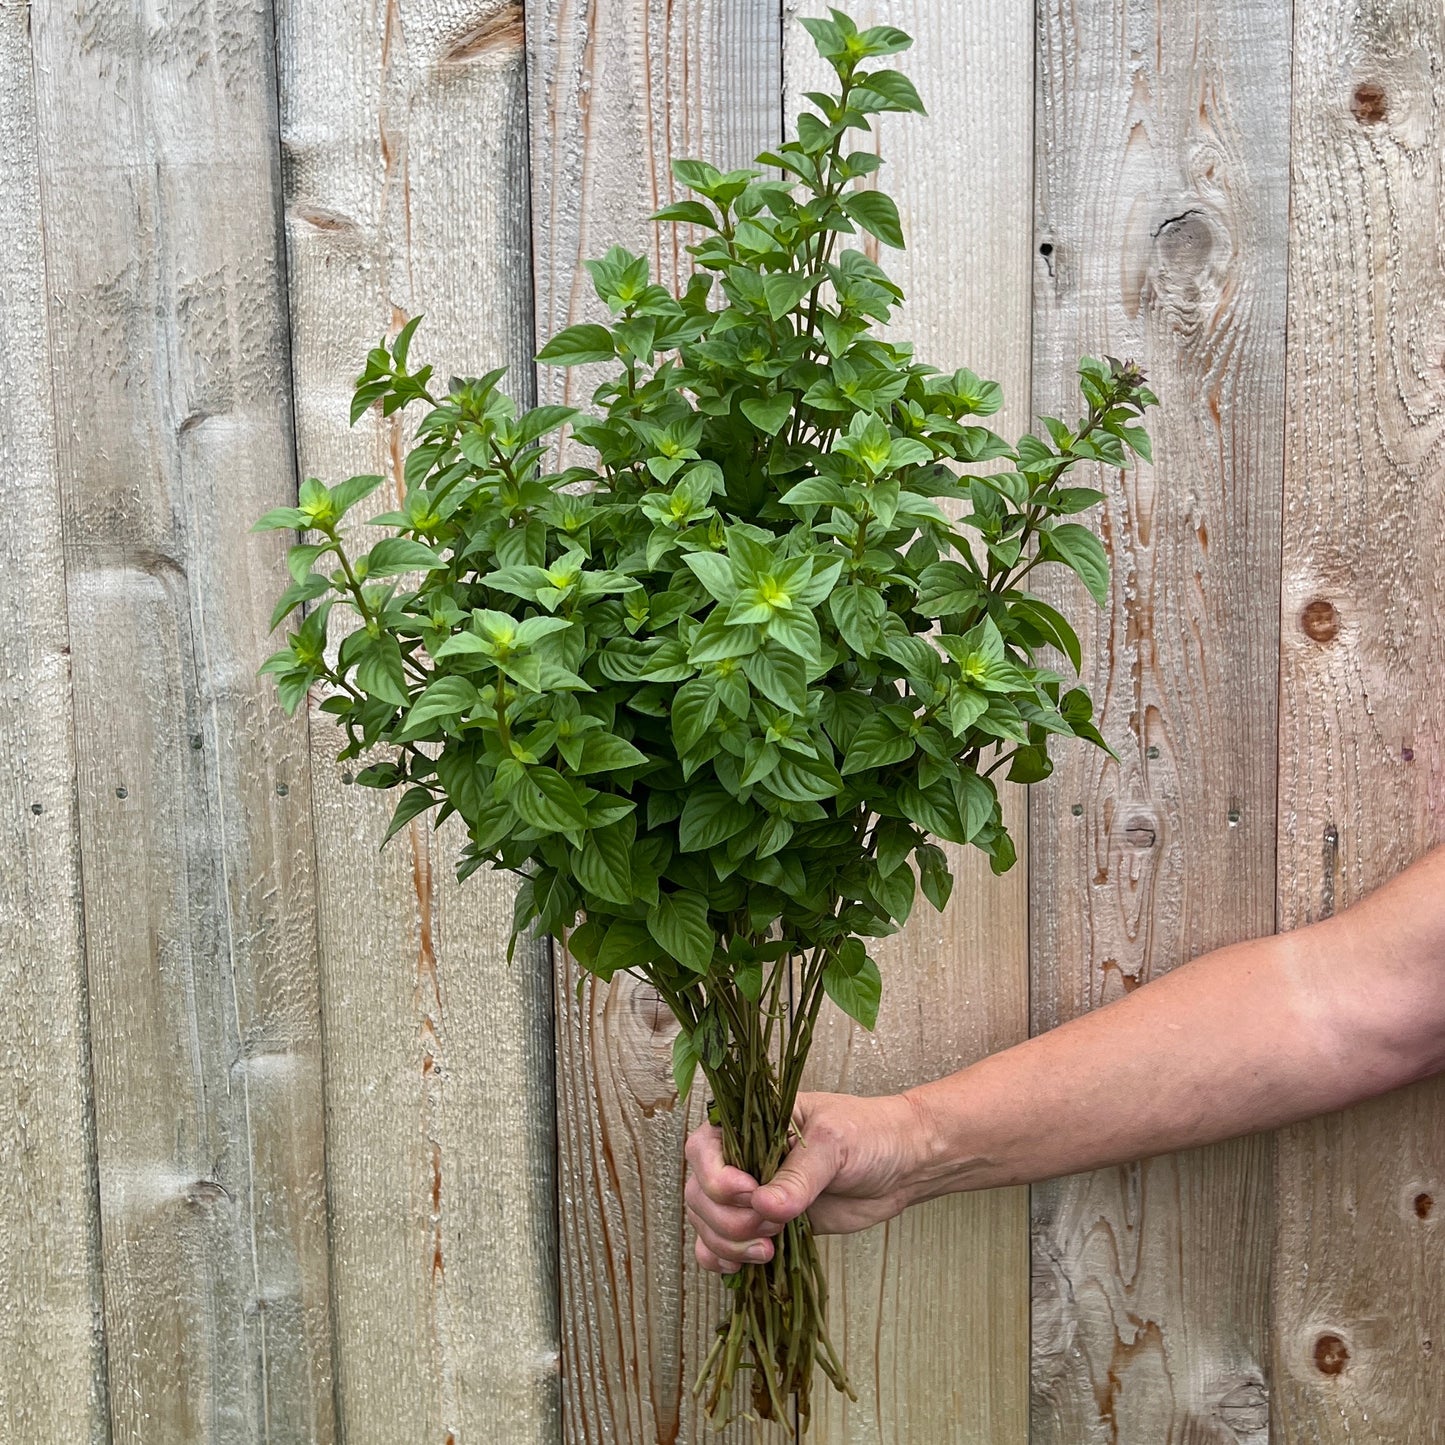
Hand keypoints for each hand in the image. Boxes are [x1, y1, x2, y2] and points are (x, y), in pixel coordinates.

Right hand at [683, 1090, 928, 1272]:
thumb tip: (764, 1207)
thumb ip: (799, 1177)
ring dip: (729, 1244)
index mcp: (749, 1123)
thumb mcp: (834, 1144)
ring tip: (769, 1250)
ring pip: (708, 1225)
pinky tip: (743, 1266)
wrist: (900, 1164)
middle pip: (700, 1194)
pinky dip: (723, 1260)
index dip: (716, 1177)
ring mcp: (751, 1195)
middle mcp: (742, 1158)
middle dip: (728, 1219)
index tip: (749, 1192)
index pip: (703, 1149)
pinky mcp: (766, 1225)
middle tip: (771, 1226)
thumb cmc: (868, 1134)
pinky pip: (723, 1246)